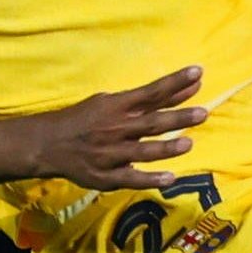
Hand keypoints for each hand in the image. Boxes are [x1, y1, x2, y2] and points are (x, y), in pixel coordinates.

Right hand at [23, 66, 208, 190]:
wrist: (49, 144)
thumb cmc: (85, 119)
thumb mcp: (108, 102)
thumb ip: (144, 100)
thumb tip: (178, 89)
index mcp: (117, 106)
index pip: (151, 92)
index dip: (175, 82)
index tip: (198, 73)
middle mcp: (117, 128)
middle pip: (151, 121)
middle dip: (177, 117)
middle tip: (202, 113)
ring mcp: (112, 153)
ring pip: (143, 150)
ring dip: (167, 148)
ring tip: (188, 143)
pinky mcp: (106, 176)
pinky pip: (131, 178)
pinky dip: (150, 179)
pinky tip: (170, 178)